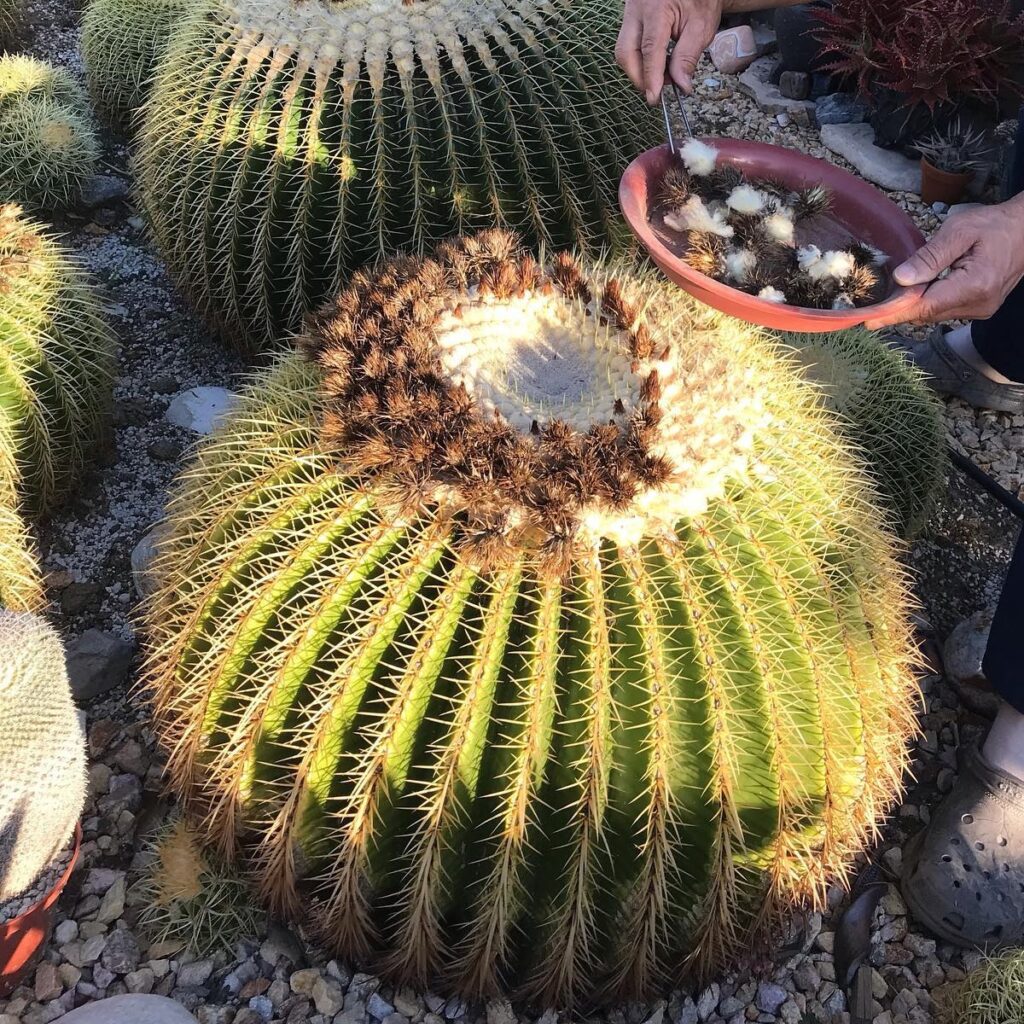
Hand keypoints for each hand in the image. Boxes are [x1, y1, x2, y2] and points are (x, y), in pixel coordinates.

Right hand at [616, 0, 724, 101]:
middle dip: (639, 77)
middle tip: (657, 90)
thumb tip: (680, 85)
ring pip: (623, 51)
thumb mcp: (701, 26)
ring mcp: (629, 13)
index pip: (649, 49)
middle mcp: (637, 9)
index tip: (654, 97)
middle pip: (626, 52)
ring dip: (638, 70)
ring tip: (660, 75)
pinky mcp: (629, 18)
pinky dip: (639, 60)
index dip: (651, 77)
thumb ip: (688, 56)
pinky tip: (655, 63)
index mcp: (657, 8)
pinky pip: (627, 45)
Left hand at [865, 198, 1023, 327]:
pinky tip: (922, 287)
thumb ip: (930, 256)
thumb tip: (901, 278)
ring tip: (902, 287)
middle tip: (876, 297)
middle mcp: (978, 305)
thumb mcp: (960, 230)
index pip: (924, 307)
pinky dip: (929, 301)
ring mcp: (980, 310)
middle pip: (926, 314)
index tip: (868, 321)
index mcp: (974, 285)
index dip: (894, 313)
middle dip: (900, 306)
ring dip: (914, 303)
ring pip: (933, 314)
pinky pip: (944, 310)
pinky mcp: (979, 309)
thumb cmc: (996, 225)